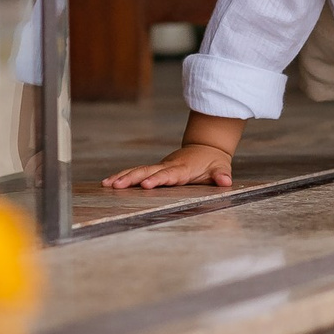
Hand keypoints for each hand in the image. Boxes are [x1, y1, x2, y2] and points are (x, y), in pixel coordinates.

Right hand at [103, 144, 234, 190]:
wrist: (205, 146)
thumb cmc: (213, 161)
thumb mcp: (221, 167)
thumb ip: (221, 175)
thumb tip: (226, 181)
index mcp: (182, 169)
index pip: (168, 175)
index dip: (158, 179)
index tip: (146, 185)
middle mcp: (168, 166)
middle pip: (147, 172)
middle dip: (131, 179)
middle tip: (116, 186)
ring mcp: (160, 166)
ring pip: (138, 170)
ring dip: (123, 177)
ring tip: (106, 184)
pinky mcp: (155, 168)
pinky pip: (137, 172)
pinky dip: (124, 176)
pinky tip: (109, 182)